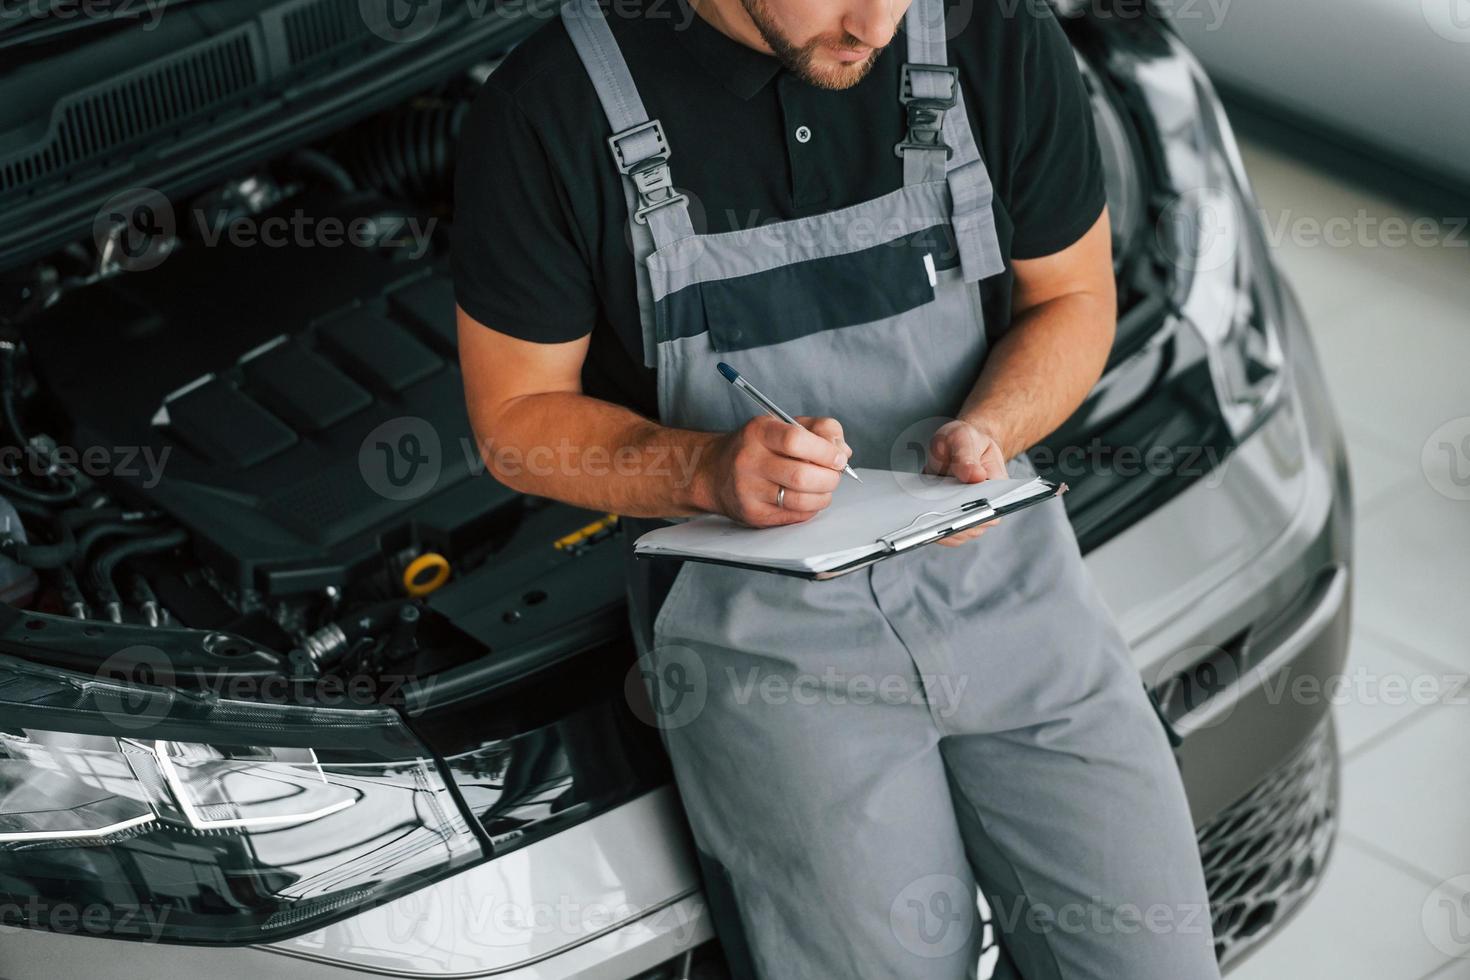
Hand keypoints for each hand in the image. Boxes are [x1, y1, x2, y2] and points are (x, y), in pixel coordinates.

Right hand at [692, 415, 851, 526]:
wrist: (714, 472)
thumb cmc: (756, 447)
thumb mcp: (782, 425)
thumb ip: (818, 429)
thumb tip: (843, 451)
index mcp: (758, 432)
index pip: (795, 440)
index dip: (825, 451)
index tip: (838, 457)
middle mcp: (749, 461)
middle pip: (801, 475)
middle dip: (829, 477)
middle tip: (834, 474)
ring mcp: (748, 490)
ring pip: (800, 500)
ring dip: (823, 495)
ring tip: (823, 487)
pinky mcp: (753, 514)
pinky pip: (794, 516)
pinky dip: (811, 508)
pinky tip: (808, 498)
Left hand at [926, 418, 1007, 546]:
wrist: (959, 444)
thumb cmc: (966, 440)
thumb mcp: (964, 438)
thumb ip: (967, 455)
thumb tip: (974, 476)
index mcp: (998, 489)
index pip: (990, 513)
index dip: (970, 516)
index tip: (950, 512)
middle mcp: (986, 507)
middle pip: (969, 529)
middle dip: (948, 525)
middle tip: (926, 518)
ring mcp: (969, 517)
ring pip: (953, 535)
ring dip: (935, 529)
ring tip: (917, 518)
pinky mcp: (951, 519)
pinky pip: (939, 532)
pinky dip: (927, 527)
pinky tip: (914, 517)